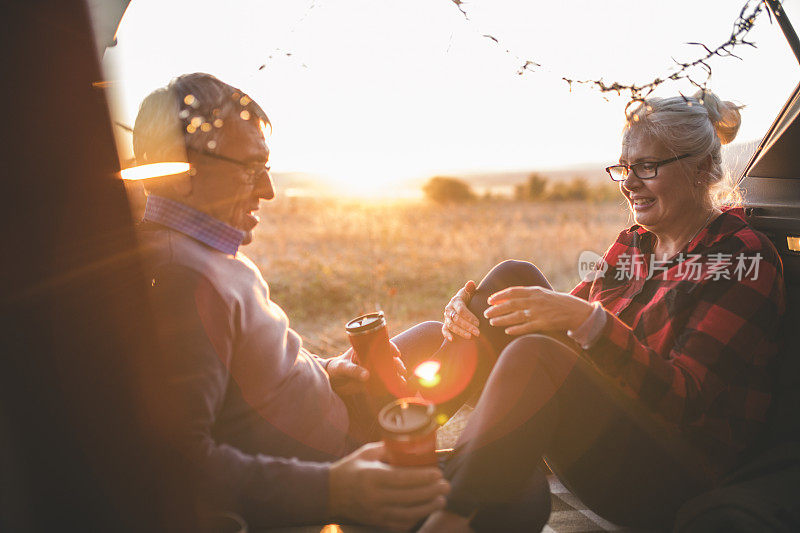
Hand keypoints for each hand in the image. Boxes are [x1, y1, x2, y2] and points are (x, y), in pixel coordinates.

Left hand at [327, 346, 406, 395]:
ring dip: (397, 373)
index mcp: (365, 348)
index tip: (396, 354)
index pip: (381, 344)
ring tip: (401, 381)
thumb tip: (367, 376)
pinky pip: (384, 378)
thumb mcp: (344, 368)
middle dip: (397, 363)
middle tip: (401, 371)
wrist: (332, 379)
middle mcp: (371, 356)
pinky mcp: (372, 378)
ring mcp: (372, 367)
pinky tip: (398, 385)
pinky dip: (392, 381)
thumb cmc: (336, 368)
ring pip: (388, 368)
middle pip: (388, 357)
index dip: (391, 347)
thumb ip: (354, 371)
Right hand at [329, 442, 449, 530]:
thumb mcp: (366, 453)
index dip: (423, 477)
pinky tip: (424, 510)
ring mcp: (376, 512)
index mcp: (372, 477)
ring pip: (408, 514)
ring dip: (428, 507)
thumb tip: (410, 444)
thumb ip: (388, 449)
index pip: (403, 479)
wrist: (330, 493)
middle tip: (446, 486)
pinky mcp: (377, 522)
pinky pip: (400, 524)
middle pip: (410, 497)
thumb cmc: (350, 469)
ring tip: (440, 499)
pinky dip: (415, 518)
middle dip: (432, 492)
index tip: (438, 473)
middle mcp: (375, 497)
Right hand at [442, 280, 479, 340]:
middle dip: (467, 326)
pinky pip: (444, 330)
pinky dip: (446, 334)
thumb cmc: (468, 298)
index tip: (478, 323)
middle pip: (457, 319)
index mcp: (456, 301)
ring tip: (470, 337)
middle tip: (477, 332)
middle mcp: (449, 309)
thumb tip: (471, 283)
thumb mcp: (469, 292)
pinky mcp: (445, 324)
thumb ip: (470, 288)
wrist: (459, 304)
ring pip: (452, 325)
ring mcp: (446, 317)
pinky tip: (452, 340)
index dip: (469, 317)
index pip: (461, 310)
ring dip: (460, 332)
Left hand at [484, 286, 592, 335]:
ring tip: (492, 322)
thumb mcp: (542, 293)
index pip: (512, 291)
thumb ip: (528, 294)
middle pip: (511, 304)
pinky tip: (507, 331)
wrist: (575, 311)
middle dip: (496, 309)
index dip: (499, 296)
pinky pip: (526, 327)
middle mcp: (535, 301)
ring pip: (515, 316)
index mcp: (534, 291)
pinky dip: (515, 329)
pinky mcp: (543, 324)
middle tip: (486, 313)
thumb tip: (510, 296)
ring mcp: (538, 313)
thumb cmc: (557, 302)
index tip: (489, 300)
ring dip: (502, 319)